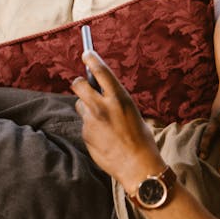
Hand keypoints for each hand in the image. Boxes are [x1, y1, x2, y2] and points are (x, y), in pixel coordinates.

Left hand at [71, 51, 164, 190]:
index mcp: (120, 98)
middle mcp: (103, 106)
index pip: (101, 71)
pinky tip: (104, 137)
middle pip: (79, 84)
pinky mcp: (85, 134)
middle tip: (82, 84)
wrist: (137, 165)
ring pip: (80, 105)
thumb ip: (115, 101)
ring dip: (86, 108)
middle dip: (79, 83)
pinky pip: (84, 124)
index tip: (86, 53)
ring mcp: (92, 121)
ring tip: (102, 121)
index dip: (92, 59)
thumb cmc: (140, 139)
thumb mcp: (132, 113)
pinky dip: (91, 127)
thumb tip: (99, 92)